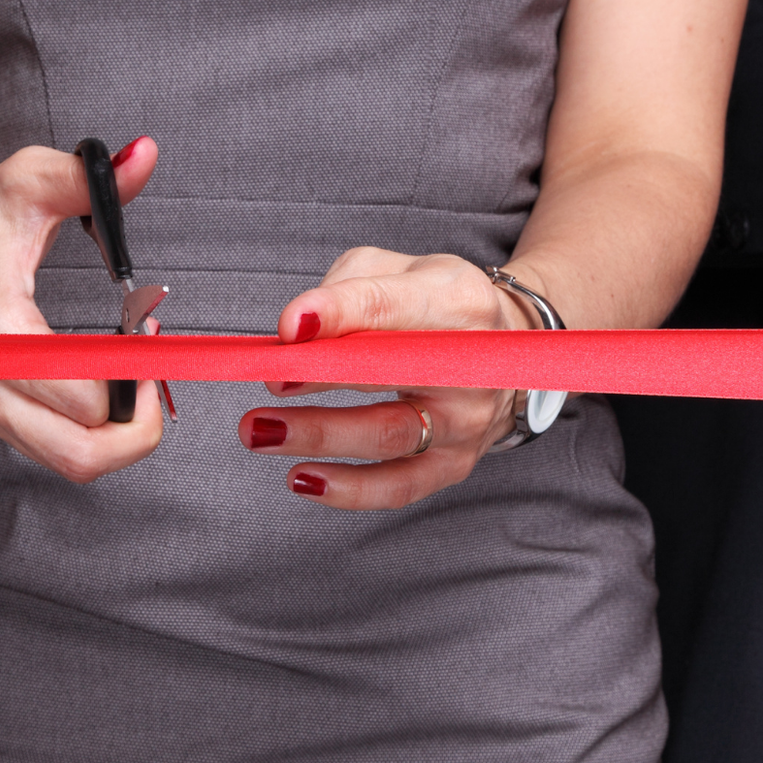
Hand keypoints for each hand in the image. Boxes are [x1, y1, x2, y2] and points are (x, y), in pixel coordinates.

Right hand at [0, 136, 164, 481]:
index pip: (83, 398)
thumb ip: (88, 176)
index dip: (134, 375)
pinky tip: (106, 382)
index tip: (148, 333)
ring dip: (120, 431)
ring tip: (132, 374)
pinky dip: (96, 430)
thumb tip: (144, 155)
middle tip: (152, 370)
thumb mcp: (29, 180)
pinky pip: (60, 452)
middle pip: (83, 454)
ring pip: (75, 463)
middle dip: (139, 423)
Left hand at [237, 249, 538, 510]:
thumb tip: (295, 332)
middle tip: (268, 380)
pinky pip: (399, 487)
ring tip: (260, 431)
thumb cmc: (434, 306)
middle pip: (389, 374)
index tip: (289, 326)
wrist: (503, 351)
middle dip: (320, 378)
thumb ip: (348, 290)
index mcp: (456, 303)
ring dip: (318, 436)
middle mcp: (471, 366)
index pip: (392, 307)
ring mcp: (466, 422)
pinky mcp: (454, 464)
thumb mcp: (396, 272)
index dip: (338, 314)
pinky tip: (301, 478)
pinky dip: (347, 489)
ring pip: (388, 436)